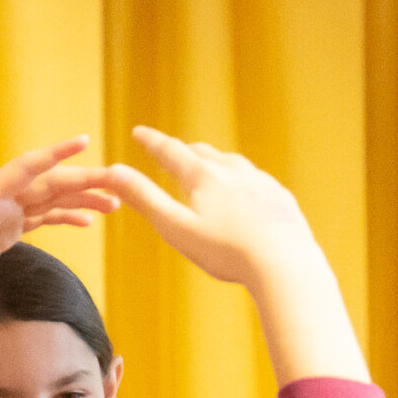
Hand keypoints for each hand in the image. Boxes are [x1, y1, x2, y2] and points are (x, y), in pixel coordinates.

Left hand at [0, 137, 118, 316]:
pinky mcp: (3, 236)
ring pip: (49, 201)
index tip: (83, 141)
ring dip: (80, 200)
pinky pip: (40, 221)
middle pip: (47, 184)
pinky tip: (86, 222)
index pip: (27, 169)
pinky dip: (64, 218)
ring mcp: (1, 218)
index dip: (55, 154)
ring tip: (114, 203)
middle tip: (119, 183)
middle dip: (83, 181)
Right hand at [95, 127, 365, 385]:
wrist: (285, 265)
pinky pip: (258, 182)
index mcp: (204, 176)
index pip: (170, 151)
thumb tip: (112, 171)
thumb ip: (145, 198)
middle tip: (173, 152)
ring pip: (233, 163)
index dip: (152, 142)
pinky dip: (243, 182)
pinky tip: (246, 193)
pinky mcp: (282, 198)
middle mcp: (233, 170)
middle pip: (203, 152)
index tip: (139, 133)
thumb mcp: (176, 228)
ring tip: (209, 168)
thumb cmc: (227, 252)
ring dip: (216, 163)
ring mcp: (261, 182)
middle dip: (184, 151)